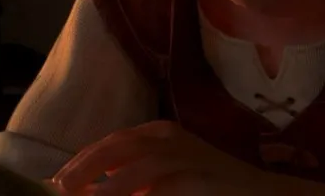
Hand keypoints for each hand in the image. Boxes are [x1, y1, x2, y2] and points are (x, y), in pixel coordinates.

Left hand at [51, 120, 293, 195]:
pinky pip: (161, 189)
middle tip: (59, 187)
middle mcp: (171, 139)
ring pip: (137, 165)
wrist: (267, 195)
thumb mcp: (170, 179)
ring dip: (106, 185)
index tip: (58, 180)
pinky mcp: (199, 179)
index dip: (83, 159)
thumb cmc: (214, 190)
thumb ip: (136, 181)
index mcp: (161, 134)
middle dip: (85, 166)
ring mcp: (187, 157)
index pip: (113, 142)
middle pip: (118, 146)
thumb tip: (95, 191)